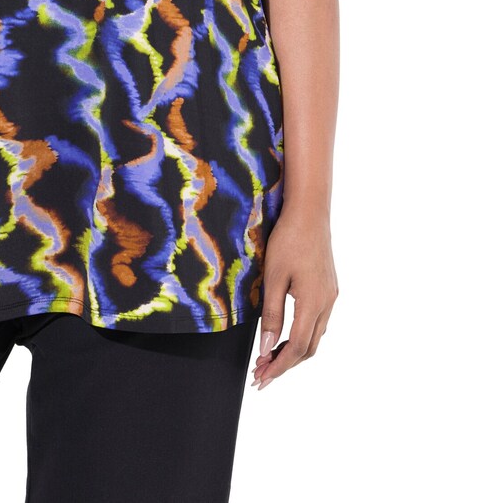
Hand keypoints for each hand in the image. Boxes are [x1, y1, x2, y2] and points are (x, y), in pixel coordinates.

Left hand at [250, 203, 337, 389]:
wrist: (310, 212)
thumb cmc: (288, 240)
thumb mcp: (274, 277)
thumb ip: (271, 315)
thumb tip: (267, 349)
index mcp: (313, 304)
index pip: (297, 348)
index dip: (279, 367)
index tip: (262, 379)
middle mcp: (327, 304)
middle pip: (309, 348)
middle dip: (285, 364)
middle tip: (261, 373)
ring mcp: (331, 296)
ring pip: (315, 336)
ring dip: (293, 350)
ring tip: (269, 358)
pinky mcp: (329, 287)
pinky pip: (317, 321)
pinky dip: (301, 334)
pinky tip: (286, 334)